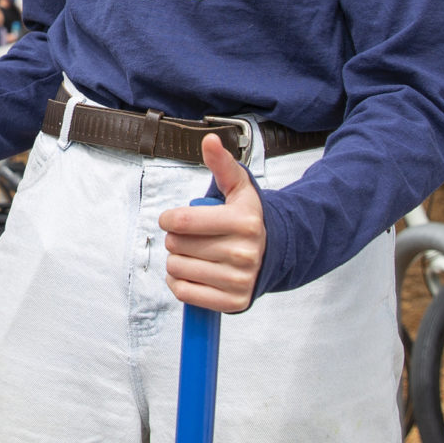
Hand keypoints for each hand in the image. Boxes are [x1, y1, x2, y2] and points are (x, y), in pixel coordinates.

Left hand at [157, 134, 267, 312]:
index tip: (172, 219)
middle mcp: (244, 252)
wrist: (274, 253)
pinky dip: (179, 283)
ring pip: (177, 269)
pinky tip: (192, 272)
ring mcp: (239, 279)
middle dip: (175, 239)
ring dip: (177, 261)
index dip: (169, 218)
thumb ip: (221, 164)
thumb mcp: (238, 188)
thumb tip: (209, 141)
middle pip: (176, 245)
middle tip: (190, 237)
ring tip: (193, 254)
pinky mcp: (233, 301)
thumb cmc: (247, 218)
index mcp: (243, 222)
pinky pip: (184, 293)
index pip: (182, 221)